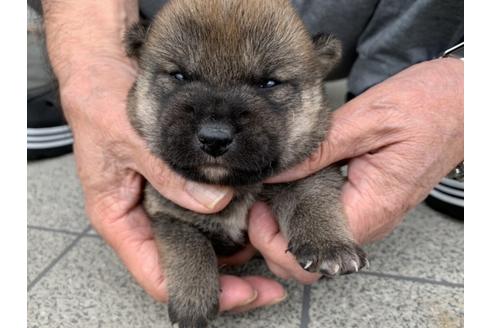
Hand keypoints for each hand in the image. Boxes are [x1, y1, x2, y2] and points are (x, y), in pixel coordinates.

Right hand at [57, 57, 284, 310]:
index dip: (203, 291)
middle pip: (185, 265)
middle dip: (227, 280)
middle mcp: (143, 217)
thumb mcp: (128, 139)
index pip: (159, 273)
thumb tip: (214, 202)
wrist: (100, 71)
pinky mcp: (178, 183)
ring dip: (232, 254)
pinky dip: (230, 221)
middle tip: (268, 285)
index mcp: (120, 218)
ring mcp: (162, 201)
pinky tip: (254, 221)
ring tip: (268, 255)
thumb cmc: (99, 105)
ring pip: (198, 242)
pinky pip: (206, 212)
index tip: (242, 294)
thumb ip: (166, 172)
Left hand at [249, 58, 462, 281]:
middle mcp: (372, 219)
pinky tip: (287, 190)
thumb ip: (317, 150)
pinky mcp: (369, 200)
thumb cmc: (427, 105)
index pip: (315, 255)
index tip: (258, 212)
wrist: (464, 101)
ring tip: (267, 196)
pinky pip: (330, 219)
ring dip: (287, 227)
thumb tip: (274, 172)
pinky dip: (302, 213)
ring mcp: (371, 212)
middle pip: (313, 258)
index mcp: (371, 207)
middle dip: (275, 240)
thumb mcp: (366, 120)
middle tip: (256, 204)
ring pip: (319, 240)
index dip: (278, 243)